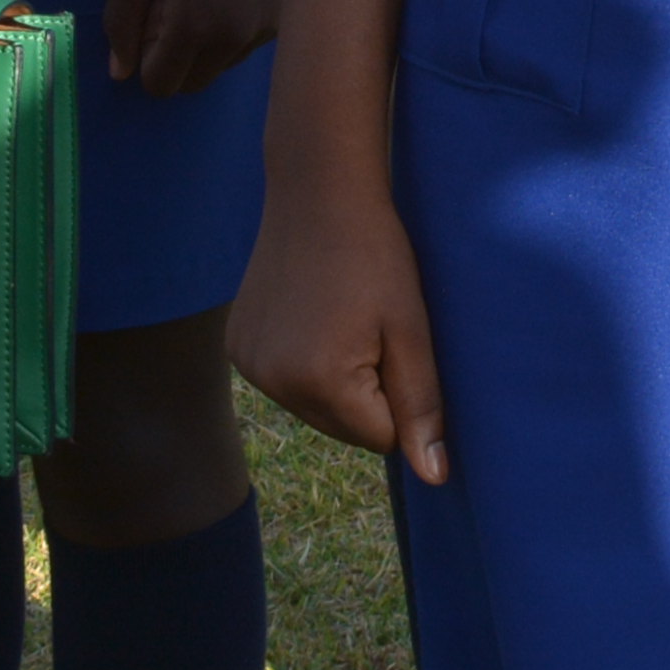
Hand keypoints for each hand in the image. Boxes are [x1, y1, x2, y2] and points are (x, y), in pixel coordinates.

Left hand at [102, 0, 287, 98]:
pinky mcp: (294, 10)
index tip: (149, 11)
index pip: (161, 83)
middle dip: (173, 52)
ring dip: (206, 39)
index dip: (143, 54)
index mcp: (199, 25)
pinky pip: (251, 39)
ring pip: (224, 61)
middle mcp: (243, 37)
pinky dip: (235, 23)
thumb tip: (120, 72)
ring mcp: (275, 26)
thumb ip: (120, 17)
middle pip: (194, 81)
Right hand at [230, 186, 449, 481]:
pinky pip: (284, 381)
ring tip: (341, 316)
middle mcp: (272, 383)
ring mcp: (247, 366)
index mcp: (318, 382)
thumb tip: (434, 478)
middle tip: (368, 326)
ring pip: (314, 408)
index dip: (398, 396)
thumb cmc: (376, 256)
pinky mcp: (235, 348)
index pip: (379, 438)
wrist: (317, 191)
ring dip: (334, 379)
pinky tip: (311, 314)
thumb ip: (421, 407)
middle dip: (365, 393)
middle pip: (343, 428)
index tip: (391, 341)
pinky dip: (302, 362)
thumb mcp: (411, 330)